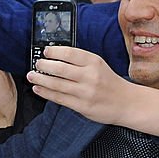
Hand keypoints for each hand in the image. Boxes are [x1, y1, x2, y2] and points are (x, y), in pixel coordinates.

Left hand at [29, 46, 158, 125]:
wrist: (126, 103)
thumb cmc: (109, 82)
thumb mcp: (99, 65)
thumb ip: (80, 61)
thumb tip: (55, 57)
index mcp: (94, 62)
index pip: (70, 53)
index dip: (54, 51)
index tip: (45, 51)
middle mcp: (90, 76)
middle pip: (60, 69)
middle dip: (44, 65)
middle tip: (36, 64)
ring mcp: (86, 92)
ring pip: (57, 84)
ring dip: (41, 80)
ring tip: (32, 76)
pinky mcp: (82, 106)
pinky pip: (59, 98)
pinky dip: (46, 93)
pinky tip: (38, 89)